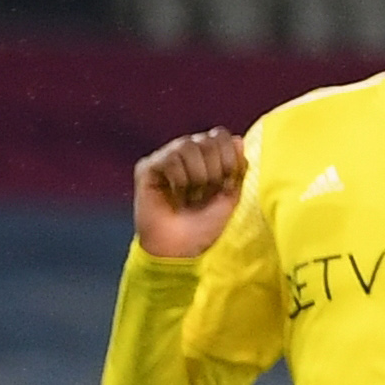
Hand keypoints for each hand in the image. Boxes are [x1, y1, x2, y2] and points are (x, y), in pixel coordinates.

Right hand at [132, 129, 248, 258]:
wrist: (180, 249)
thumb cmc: (204, 226)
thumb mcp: (229, 197)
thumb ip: (236, 169)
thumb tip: (238, 139)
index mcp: (205, 157)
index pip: (220, 135)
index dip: (229, 157)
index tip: (227, 184)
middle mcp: (184, 154)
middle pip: (206, 139)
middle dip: (215, 169)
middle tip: (207, 193)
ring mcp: (164, 158)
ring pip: (187, 144)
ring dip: (198, 175)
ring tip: (192, 196)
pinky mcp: (147, 168)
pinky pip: (169, 158)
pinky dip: (179, 179)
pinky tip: (175, 195)